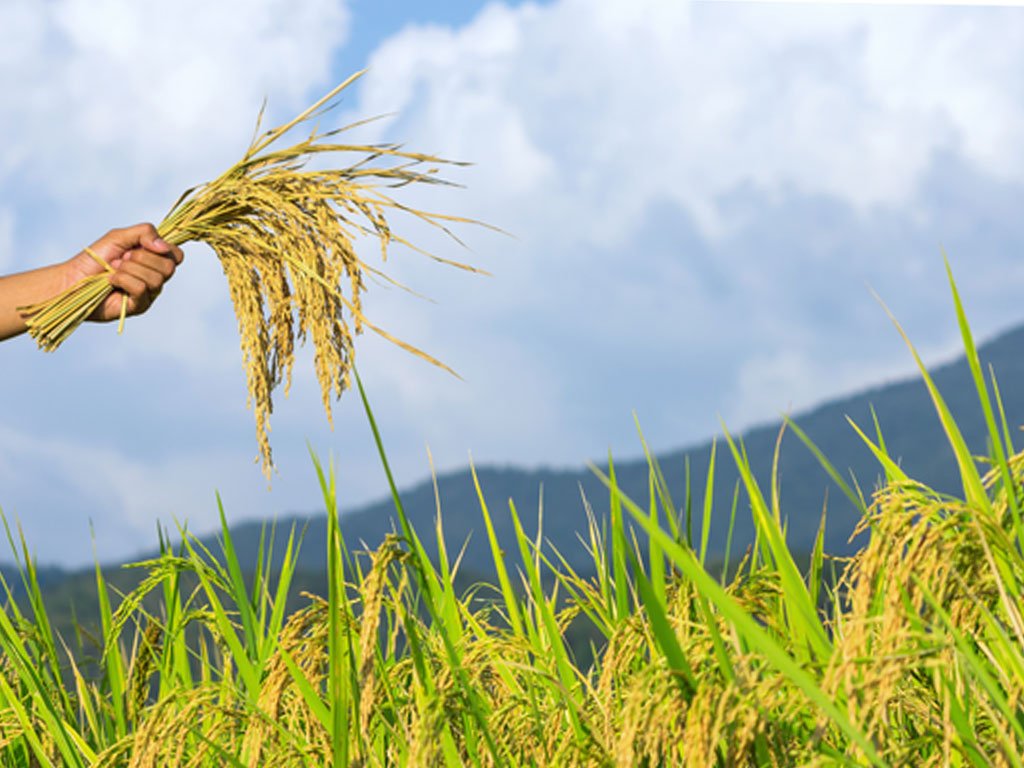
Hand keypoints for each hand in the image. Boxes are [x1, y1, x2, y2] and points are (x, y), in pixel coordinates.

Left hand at [63, 223, 184, 321]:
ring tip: (114, 269)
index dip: (163, 249)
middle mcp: (156, 277)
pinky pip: (142, 289)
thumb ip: (145, 232)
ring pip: (157, 279)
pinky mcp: (140, 306)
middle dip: (142, 258)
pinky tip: (111, 281)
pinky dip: (123, 280)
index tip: (141, 245)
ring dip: (130, 269)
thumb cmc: (95, 258)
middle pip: (169, 267)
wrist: (74, 279)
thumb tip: (164, 247)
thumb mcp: (119, 236)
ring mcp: (150, 293)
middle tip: (122, 258)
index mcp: (154, 259)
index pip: (177, 255)